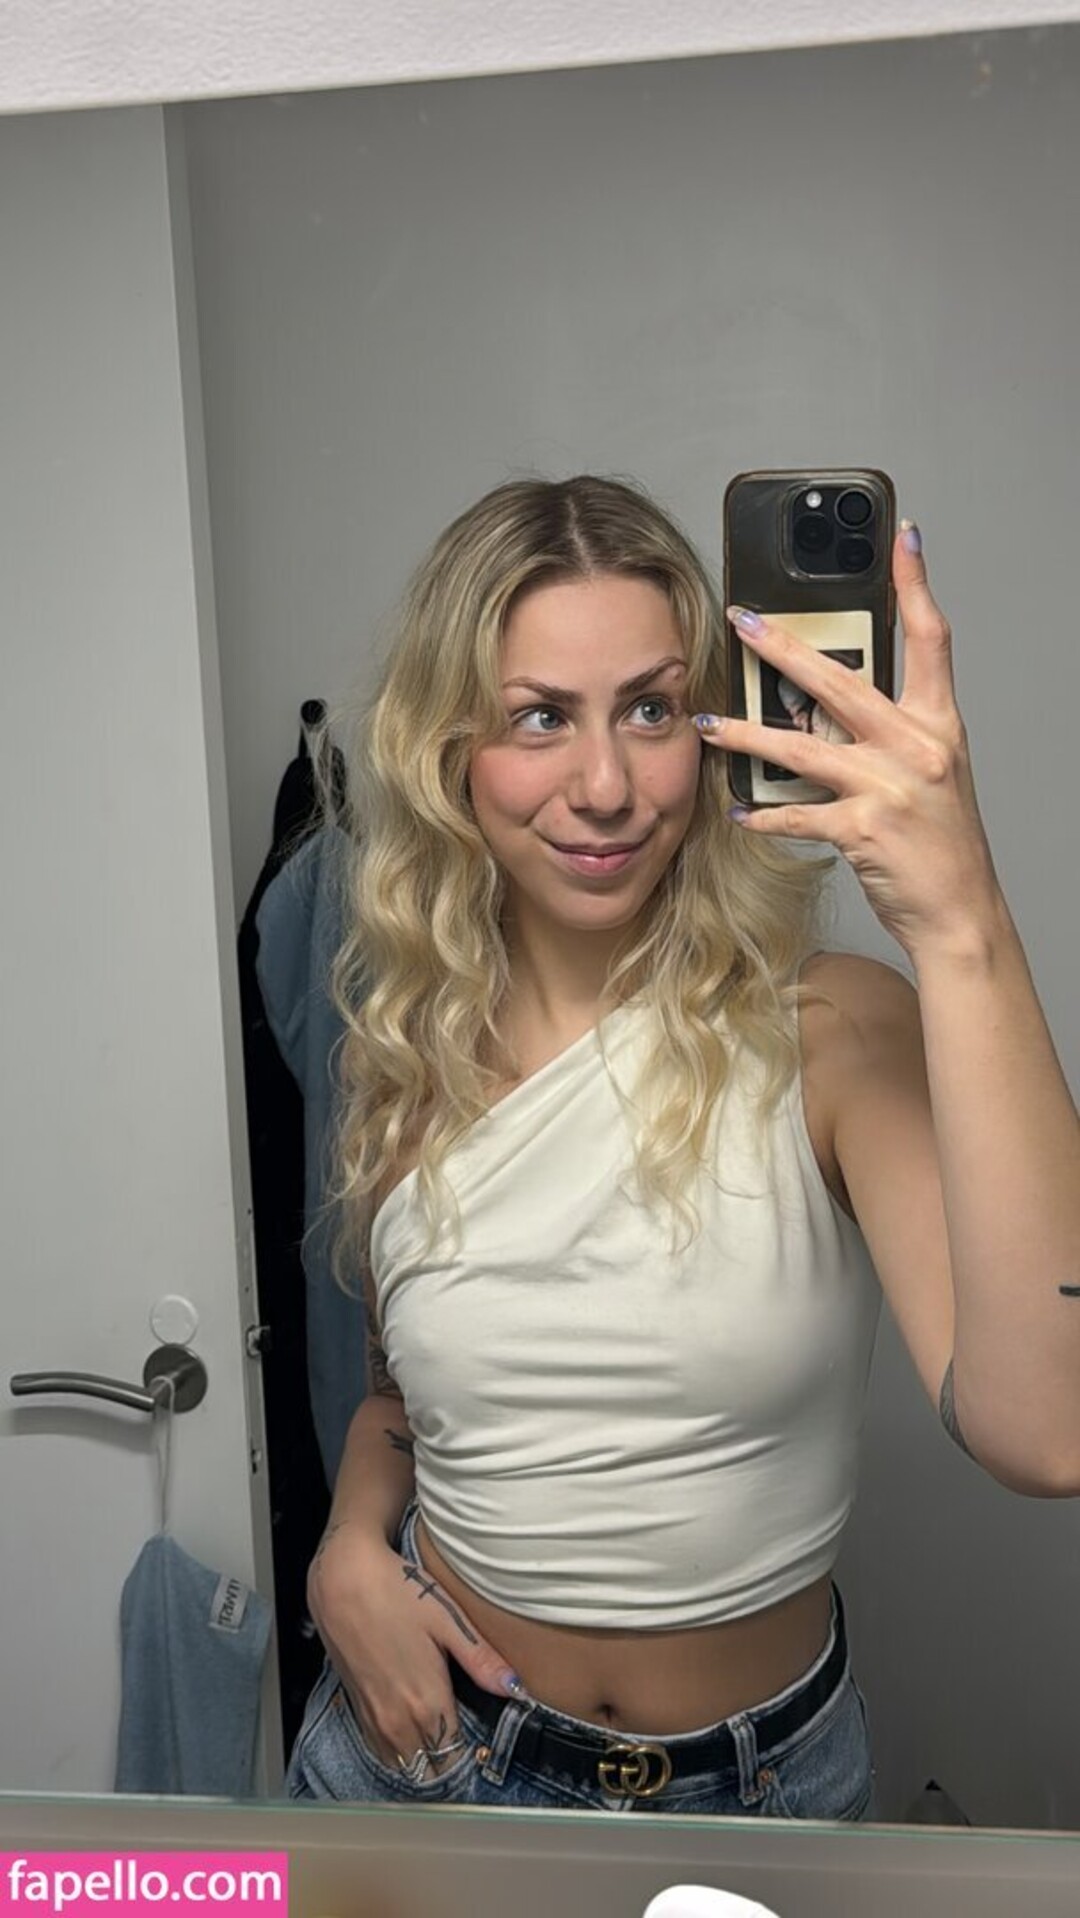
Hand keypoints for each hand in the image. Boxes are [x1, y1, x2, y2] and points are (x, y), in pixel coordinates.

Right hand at [308, 1523, 522, 1780]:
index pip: (454, 1760)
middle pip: (428, 1771)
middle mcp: (397, 1720)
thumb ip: (482, 1660)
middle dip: (448, 1767)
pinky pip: (380, 1750)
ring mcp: (373, 1718)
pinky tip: (412, 1734)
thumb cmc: (397, 1592)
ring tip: (442, 1746)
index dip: (472, 1760)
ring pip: (403, 1766)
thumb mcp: (447, 1619)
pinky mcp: (356, 1708)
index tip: (485, 1753)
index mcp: (427, 1703)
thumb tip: (517, 1689)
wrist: (342, 1580)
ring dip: (422, 1764)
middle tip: (467, 1750)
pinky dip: (398, 1752)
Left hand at [697, 523, 1001, 959]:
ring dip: (748, 734)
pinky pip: (798, 814)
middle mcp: (918, 747)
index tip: (904, 537)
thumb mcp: (930, 775)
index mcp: (938, 725)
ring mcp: (891, 787)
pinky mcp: (865, 829)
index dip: (916, 584)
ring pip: (803, 747)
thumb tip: (825, 704)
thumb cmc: (940, 845)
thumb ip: (887, 734)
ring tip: (711, 723)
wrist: (961, 912)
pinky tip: (739, 812)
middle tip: (742, 620)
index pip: (931, 639)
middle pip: (841, 681)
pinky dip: (765, 815)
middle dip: (783, 647)